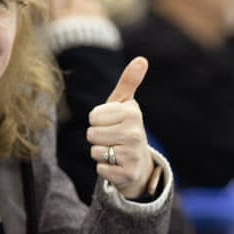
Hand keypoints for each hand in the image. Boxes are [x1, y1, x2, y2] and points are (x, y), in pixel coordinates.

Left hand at [87, 57, 156, 198]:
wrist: (139, 164)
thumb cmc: (125, 128)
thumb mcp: (125, 105)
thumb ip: (129, 82)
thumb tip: (141, 59)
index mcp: (133, 112)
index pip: (93, 116)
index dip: (98, 121)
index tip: (112, 124)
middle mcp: (136, 133)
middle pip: (92, 134)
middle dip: (98, 138)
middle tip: (113, 140)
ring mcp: (133, 154)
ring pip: (95, 151)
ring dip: (101, 154)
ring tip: (115, 152)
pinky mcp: (128, 174)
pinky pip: (100, 170)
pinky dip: (104, 169)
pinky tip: (117, 166)